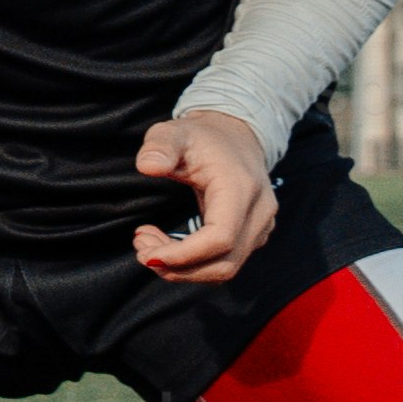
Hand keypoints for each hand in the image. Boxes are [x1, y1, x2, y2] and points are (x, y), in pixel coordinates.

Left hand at [128, 105, 278, 281]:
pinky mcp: (254, 235)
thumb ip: (159, 146)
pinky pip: (226, 262)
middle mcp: (259, 211)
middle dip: (178, 267)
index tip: (146, 252)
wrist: (235, 135)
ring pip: (226, 268)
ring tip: (149, 245)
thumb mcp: (173, 132)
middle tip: (141, 250)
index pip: (220, 239)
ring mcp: (261, 226)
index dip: (183, 255)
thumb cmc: (202, 137)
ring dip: (184, 269)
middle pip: (225, 263)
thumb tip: (148, 167)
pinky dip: (195, 264)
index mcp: (241, 188)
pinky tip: (168, 245)